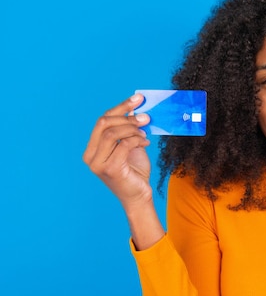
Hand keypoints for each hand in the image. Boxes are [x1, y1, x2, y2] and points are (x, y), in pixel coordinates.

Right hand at [83, 94, 152, 209]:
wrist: (139, 196)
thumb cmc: (134, 171)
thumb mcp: (130, 145)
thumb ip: (128, 130)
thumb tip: (135, 108)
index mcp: (92, 148)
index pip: (102, 120)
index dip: (121, 107)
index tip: (138, 99)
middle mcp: (90, 155)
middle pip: (104, 123)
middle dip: (127, 117)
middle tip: (146, 118)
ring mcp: (97, 163)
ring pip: (113, 133)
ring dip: (133, 129)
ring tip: (145, 134)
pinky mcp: (110, 169)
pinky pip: (123, 145)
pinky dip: (137, 140)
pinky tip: (145, 143)